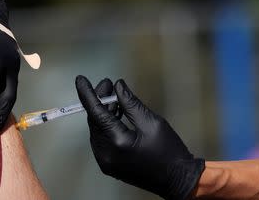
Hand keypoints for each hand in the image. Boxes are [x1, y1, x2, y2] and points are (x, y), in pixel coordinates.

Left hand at [76, 76, 203, 199]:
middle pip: (94, 121)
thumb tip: (117, 86)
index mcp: (117, 142)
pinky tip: (115, 113)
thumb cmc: (169, 150)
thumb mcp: (152, 122)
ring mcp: (106, 163)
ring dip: (102, 112)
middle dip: (99, 101)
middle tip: (107, 83)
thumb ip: (131, 103)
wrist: (178, 180)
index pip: (95, 112)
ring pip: (97, 130)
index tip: (80, 79)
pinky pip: (102, 140)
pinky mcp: (110, 166)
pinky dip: (106, 125)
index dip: (87, 94)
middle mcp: (106, 154)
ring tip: (113, 96)